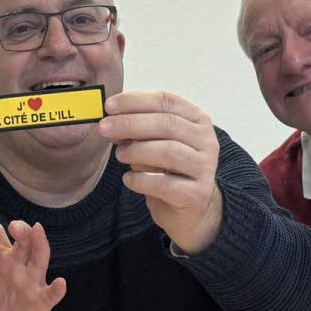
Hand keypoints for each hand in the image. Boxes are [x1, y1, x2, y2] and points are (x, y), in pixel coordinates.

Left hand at [0, 221, 66, 310]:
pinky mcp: (42, 300)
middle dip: (20, 230)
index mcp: (2, 256)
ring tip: (38, 230)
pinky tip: (60, 282)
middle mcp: (20, 264)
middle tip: (13, 225)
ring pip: (39, 258)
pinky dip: (57, 289)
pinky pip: (51, 293)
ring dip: (39, 244)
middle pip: (23, 241)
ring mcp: (33, 280)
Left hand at [99, 91, 222, 253]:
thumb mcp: (153, 144)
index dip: (135, 100)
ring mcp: (204, 168)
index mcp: (197, 120)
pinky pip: (163, 184)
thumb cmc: (168, 171)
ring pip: (167, 151)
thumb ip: (136, 131)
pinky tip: (129, 179)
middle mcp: (206, 141)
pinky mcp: (196, 194)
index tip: (109, 105)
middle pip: (167, 124)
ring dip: (136, 151)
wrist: (189, 210)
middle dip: (130, 124)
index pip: (166, 101)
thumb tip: (109, 120)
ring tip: (120, 155)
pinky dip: (140, 180)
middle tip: (104, 128)